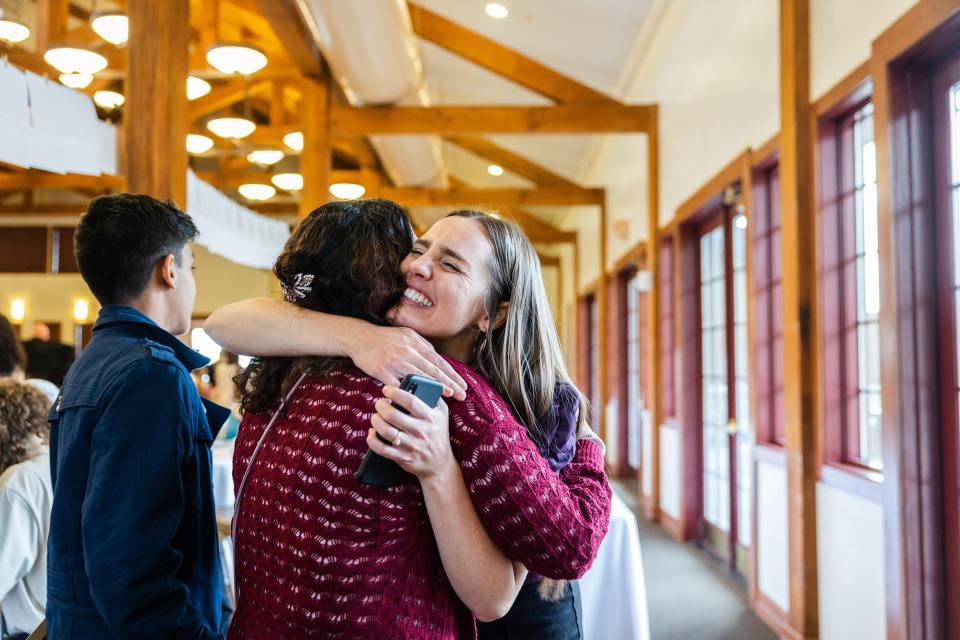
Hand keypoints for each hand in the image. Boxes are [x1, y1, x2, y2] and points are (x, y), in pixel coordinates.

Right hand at [349, 326, 466, 400]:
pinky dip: (407, 394)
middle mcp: (407, 351)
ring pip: (419, 377)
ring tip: (448, 396)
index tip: (463, 385)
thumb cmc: (384, 338)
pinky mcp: (382, 371)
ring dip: (435, 388)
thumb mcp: (406, 335)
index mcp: (415, 343)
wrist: (359, 337)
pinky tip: (417, 402)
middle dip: (450, 383)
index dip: (451, 374)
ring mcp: (395, 361)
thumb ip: (421, 345)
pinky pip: (397, 385)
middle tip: (462, 394)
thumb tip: (437, 358)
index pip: (438, 361)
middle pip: (433, 370)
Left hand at [367, 385, 456, 481]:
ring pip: (386, 431)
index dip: (395, 393)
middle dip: (381, 406)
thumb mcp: (442, 413)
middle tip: (378, 403)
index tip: (386, 389)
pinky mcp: (403, 458)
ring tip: (375, 416)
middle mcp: (421, 431)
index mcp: (430, 417)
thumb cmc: (438, 433)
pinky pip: (382, 449)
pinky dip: (372, 440)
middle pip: (393, 416)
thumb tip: (420, 380)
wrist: (440, 464)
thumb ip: (433, 396)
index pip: (411, 401)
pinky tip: (371, 433)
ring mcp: (411, 446)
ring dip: (376, 421)